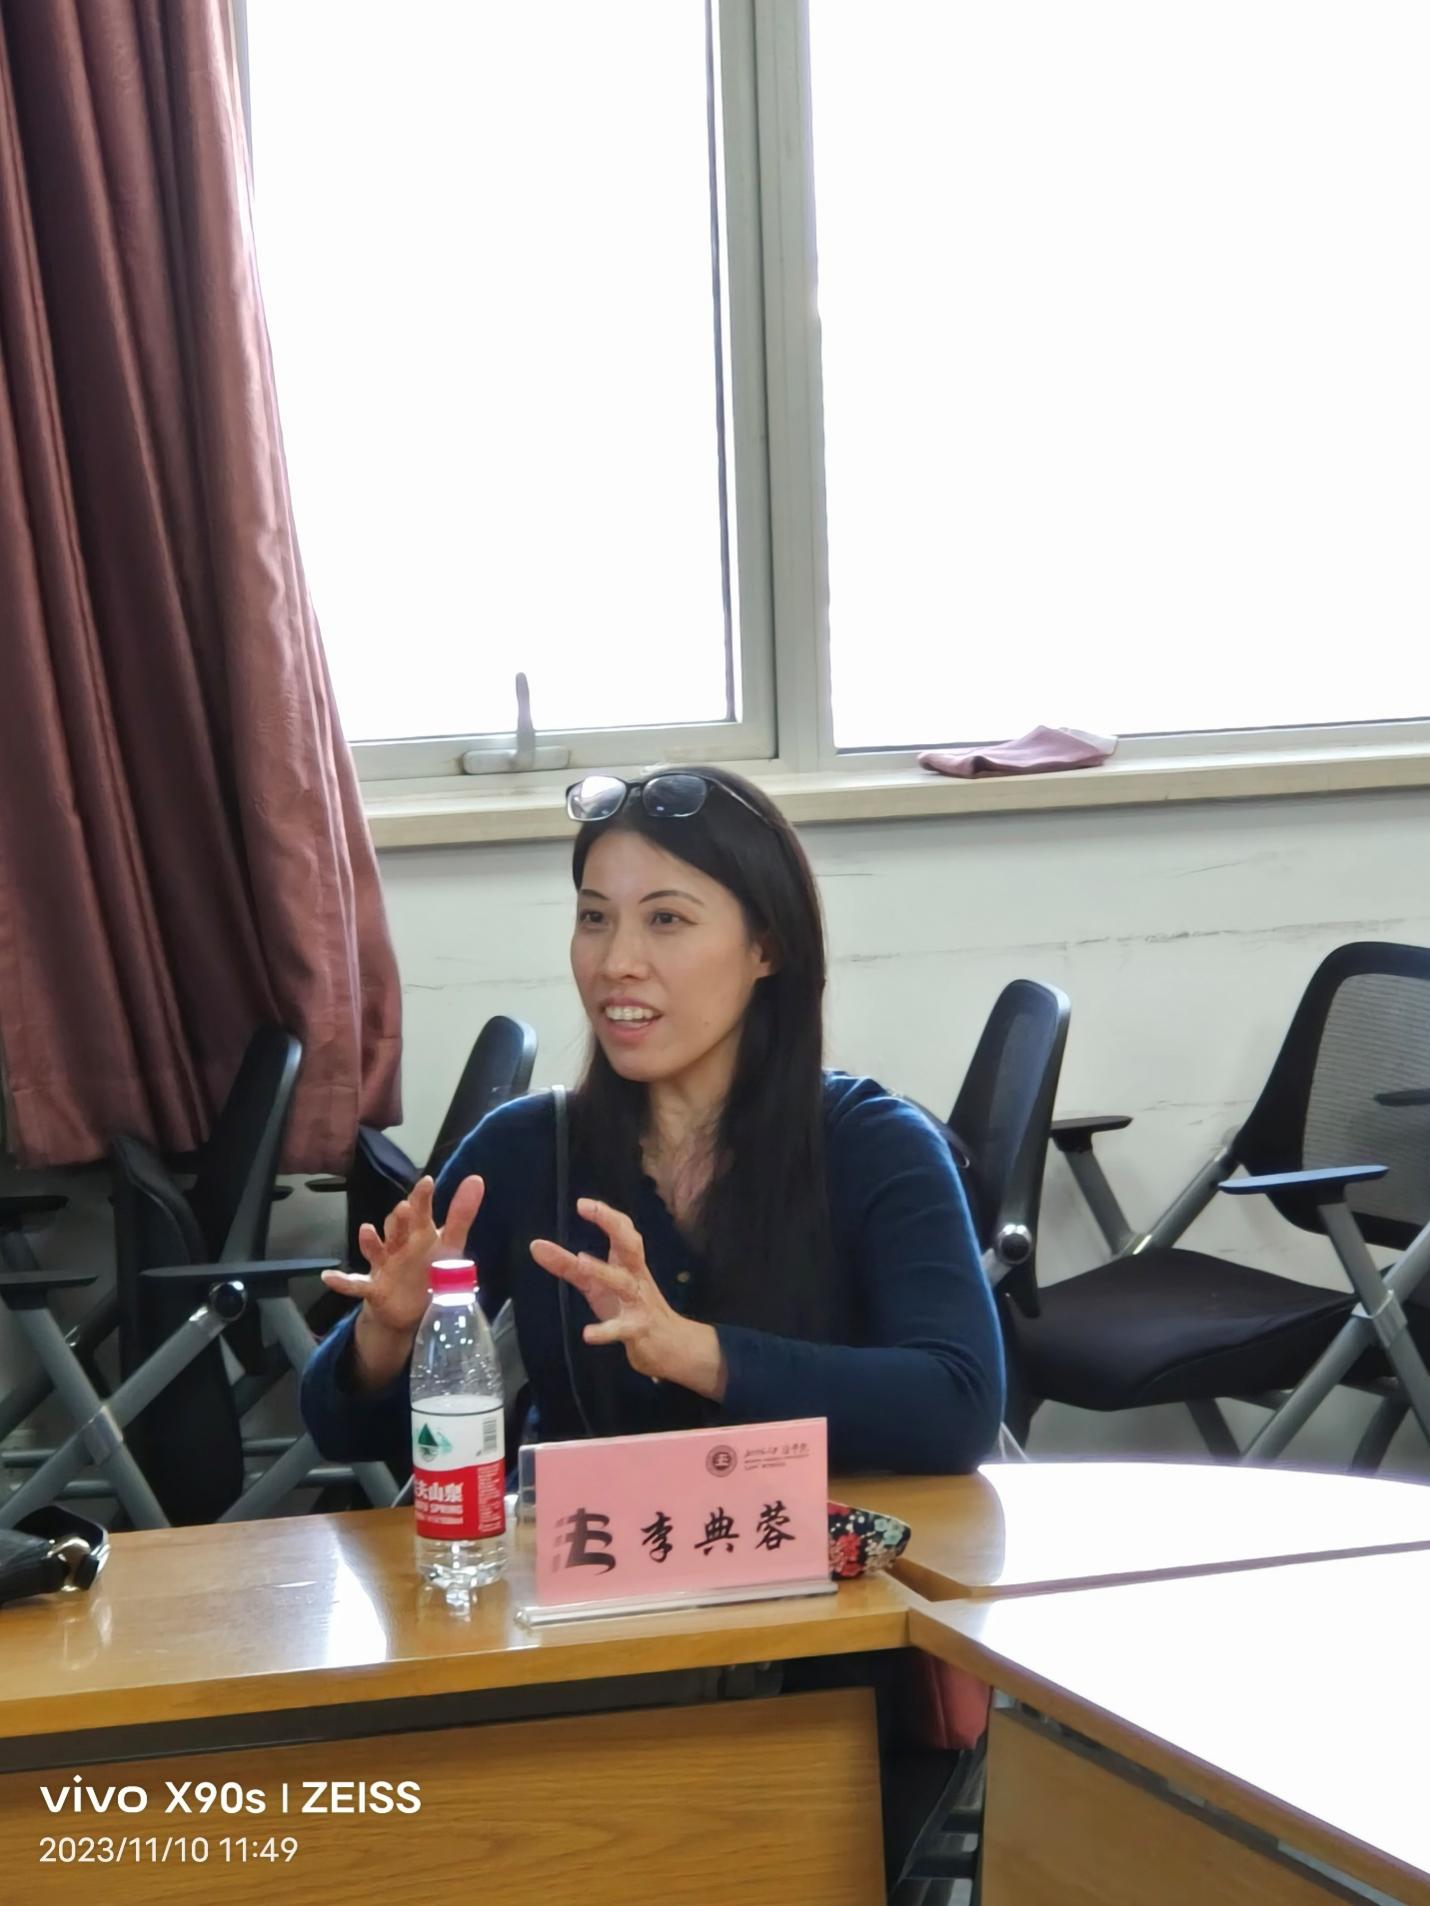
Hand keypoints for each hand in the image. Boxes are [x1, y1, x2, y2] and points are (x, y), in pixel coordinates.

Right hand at [322, 1174, 483, 1388]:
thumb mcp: (450, 1245)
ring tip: (366, 1231)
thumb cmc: (429, 1269)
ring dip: (370, 1241)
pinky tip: (329, 1277)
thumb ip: (462, 1215)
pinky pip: (356, 1284)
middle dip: (399, 1219)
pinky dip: (343, 1282)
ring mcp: (384, 1265)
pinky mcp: (374, 1288)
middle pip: (397, 1228)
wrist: (408, 1310)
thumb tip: (477, 1179)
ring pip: (376, 1250)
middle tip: (403, 1208)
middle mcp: (399, 1245)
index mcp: (419, 1234)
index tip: (427, 1182)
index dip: (423, 1199)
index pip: (421, 1212)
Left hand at [529, 1198, 726, 1400]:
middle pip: (630, 1245)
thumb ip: (568, 1267)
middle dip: (613, 1224)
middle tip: (589, 1208)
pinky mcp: (637, 1331)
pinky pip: (621, 1329)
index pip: (622, 1231)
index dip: (605, 1215)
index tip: (582, 1203)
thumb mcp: (597, 1286)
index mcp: (628, 1264)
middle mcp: (635, 1278)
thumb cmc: (631, 1309)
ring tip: (580, 1261)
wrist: (671, 1346)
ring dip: (602, 1270)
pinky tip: (588, 1334)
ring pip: (622, 1283)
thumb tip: (537, 1246)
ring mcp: (638, 1303)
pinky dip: (606, 1331)